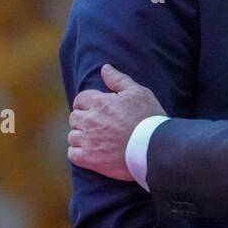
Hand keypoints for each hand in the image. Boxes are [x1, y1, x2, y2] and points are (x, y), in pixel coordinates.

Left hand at [67, 64, 165, 180]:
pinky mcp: (89, 159)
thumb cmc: (149, 118)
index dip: (86, 104)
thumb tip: (104, 68)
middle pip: (74, 118)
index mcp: (100, 102)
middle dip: (83, 120)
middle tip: (97, 126)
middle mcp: (90, 120)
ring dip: (81, 137)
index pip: (80, 100)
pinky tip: (90, 152)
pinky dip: (78, 153)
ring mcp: (88, 140)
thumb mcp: (139, 93)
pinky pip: (73, 154)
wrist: (154, 147)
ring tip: (95, 140)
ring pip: (73, 136)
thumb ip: (119, 79)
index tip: (94, 110)